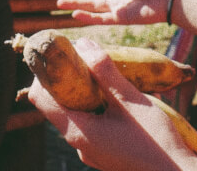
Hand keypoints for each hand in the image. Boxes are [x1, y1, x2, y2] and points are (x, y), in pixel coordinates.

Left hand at [27, 37, 196, 170]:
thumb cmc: (156, 140)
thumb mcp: (130, 100)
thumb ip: (105, 72)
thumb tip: (84, 44)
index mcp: (78, 131)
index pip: (40, 98)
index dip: (45, 73)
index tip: (61, 54)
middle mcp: (79, 144)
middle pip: (60, 104)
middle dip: (72, 79)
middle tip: (89, 59)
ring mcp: (92, 151)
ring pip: (79, 114)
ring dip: (90, 92)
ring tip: (111, 77)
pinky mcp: (106, 153)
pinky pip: (94, 125)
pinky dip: (101, 108)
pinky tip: (124, 99)